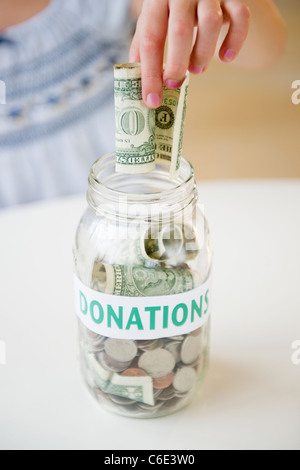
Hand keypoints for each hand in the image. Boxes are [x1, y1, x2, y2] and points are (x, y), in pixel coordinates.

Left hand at [130, 0, 249, 107]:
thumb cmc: (174, 9)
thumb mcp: (154, 19)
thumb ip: (144, 44)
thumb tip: (136, 82)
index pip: (150, 38)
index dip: (149, 73)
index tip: (152, 100)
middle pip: (179, 31)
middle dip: (176, 65)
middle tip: (174, 83)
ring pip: (211, 24)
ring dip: (203, 54)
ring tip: (198, 69)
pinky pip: (241, 18)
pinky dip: (235, 41)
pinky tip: (226, 57)